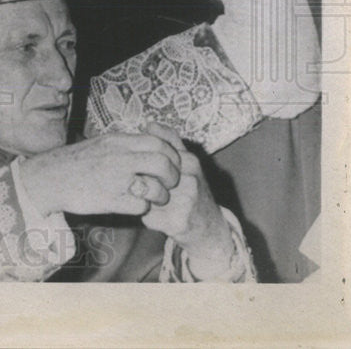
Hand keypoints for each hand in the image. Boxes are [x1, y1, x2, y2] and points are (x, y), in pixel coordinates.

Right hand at [18, 132, 182, 216]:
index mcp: (118, 141)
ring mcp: (115, 180)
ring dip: (161, 195)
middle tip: (168, 183)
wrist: (50, 177)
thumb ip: (126, 144)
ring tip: (154, 198)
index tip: (170, 164)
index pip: (159, 143)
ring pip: (156, 187)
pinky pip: (141, 206)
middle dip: (172, 176)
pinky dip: (143, 208)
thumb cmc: (77, 161)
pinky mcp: (110, 200)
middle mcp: (119, 158)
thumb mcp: (102, 143)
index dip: (172, 155)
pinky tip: (135, 205)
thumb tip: (150, 142)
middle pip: (163, 164)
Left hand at [139, 123, 234, 277]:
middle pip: (146, 173)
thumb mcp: (185, 163)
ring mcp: (185, 201)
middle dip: (140, 179)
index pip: (154, 151)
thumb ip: (169, 142)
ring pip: (145, 194)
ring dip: (142, 198)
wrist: (210, 227)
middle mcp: (189, 178)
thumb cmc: (192, 190)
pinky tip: (156, 216)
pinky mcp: (178, 222)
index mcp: (189, 161)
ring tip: (152, 201)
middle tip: (144, 186)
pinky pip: (148, 216)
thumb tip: (149, 123)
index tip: (141, 166)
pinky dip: (147, 217)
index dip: (142, 160)